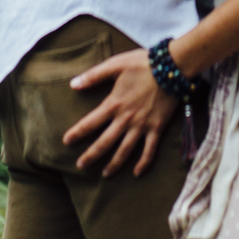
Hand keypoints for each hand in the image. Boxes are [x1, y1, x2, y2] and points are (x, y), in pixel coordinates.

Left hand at [63, 49, 178, 177]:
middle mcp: (126, 119)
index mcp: (114, 104)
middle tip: (80, 166)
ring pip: (125, 150)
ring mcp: (142, 126)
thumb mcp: (115, 64)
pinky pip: (149, 150)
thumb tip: (73, 84)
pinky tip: (136, 173)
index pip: (90, 123)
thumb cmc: (142, 64)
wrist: (172, 66)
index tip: (66, 141)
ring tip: (105, 174)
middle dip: (91, 155)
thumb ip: (93, 75)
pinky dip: (143, 163)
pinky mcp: (157, 128)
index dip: (77, 133)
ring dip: (114, 164)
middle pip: (105, 142)